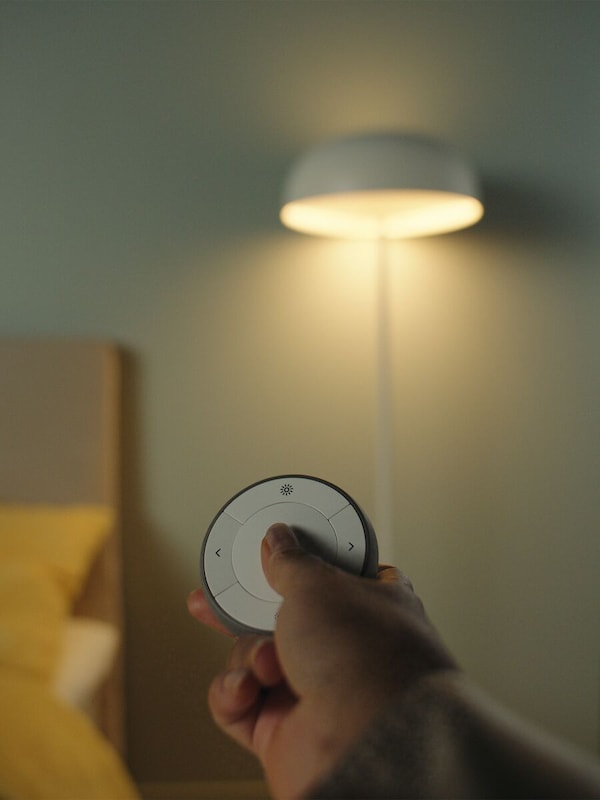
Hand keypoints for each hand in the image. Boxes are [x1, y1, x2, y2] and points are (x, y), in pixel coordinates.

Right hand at [187, 523, 456, 798]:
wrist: (367, 742)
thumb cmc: (366, 657)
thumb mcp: (320, 584)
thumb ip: (291, 561)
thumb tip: (279, 539)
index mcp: (369, 604)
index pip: (328, 574)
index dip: (296, 561)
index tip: (266, 550)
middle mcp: (345, 648)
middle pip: (280, 617)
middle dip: (242, 609)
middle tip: (214, 598)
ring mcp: (314, 691)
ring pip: (254, 657)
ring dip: (250, 655)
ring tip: (268, 662)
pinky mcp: (284, 731)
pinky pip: (239, 703)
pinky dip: (235, 693)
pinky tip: (248, 690)